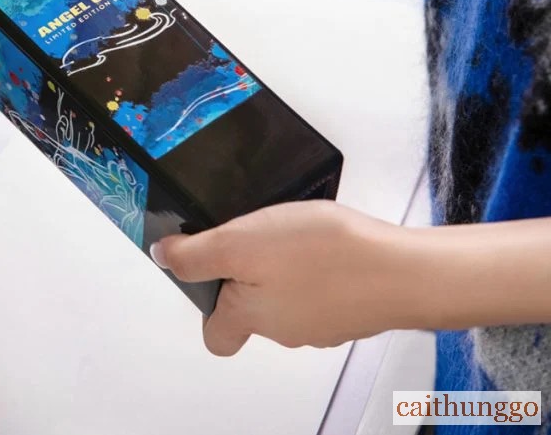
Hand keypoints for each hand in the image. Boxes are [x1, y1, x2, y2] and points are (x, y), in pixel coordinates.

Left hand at [150, 201, 416, 355]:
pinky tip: (329, 243)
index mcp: (250, 317)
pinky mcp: (355, 308)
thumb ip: (196, 254)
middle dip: (249, 275)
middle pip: (252, 311)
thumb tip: (163, 256)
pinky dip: (323, 267)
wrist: (404, 270)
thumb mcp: (240, 242)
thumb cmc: (325, 257)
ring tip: (295, 233)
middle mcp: (286, 330)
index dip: (206, 305)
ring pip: (289, 298)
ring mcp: (324, 323)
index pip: (216, 334)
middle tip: (255, 236)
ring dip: (286, 267)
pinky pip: (325, 288)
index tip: (207, 269)